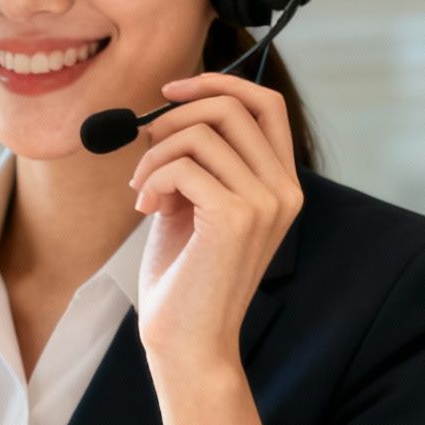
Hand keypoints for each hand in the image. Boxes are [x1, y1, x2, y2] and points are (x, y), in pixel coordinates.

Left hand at [129, 72, 303, 381]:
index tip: (169, 91)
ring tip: (141, 193)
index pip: (264, 103)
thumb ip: (194, 163)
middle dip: (175, 116)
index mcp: (280, 183)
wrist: (186, 341)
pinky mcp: (236, 216)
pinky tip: (145, 210)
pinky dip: (152, 180)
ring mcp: (265, 202)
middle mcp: (283, 188)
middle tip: (144, 149)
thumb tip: (166, 116)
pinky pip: (183, 166)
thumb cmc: (183, 278)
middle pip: (234, 106)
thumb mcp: (190, 207)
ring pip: (201, 134)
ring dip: (154, 158)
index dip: (217, 84)